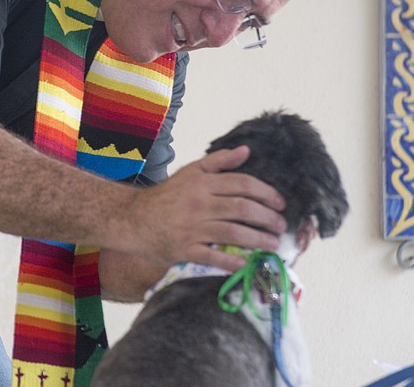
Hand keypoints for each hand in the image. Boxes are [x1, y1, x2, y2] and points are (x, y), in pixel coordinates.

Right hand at [125, 146, 286, 272]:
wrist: (132, 219)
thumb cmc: (165, 196)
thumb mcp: (190, 172)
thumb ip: (218, 161)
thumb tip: (246, 151)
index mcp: (202, 184)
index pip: (242, 184)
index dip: (266, 193)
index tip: (280, 203)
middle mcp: (199, 204)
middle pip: (242, 208)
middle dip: (267, 217)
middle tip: (281, 226)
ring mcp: (192, 228)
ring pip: (232, 232)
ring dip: (257, 239)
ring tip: (272, 244)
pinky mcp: (184, 249)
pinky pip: (213, 256)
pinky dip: (231, 261)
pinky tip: (246, 263)